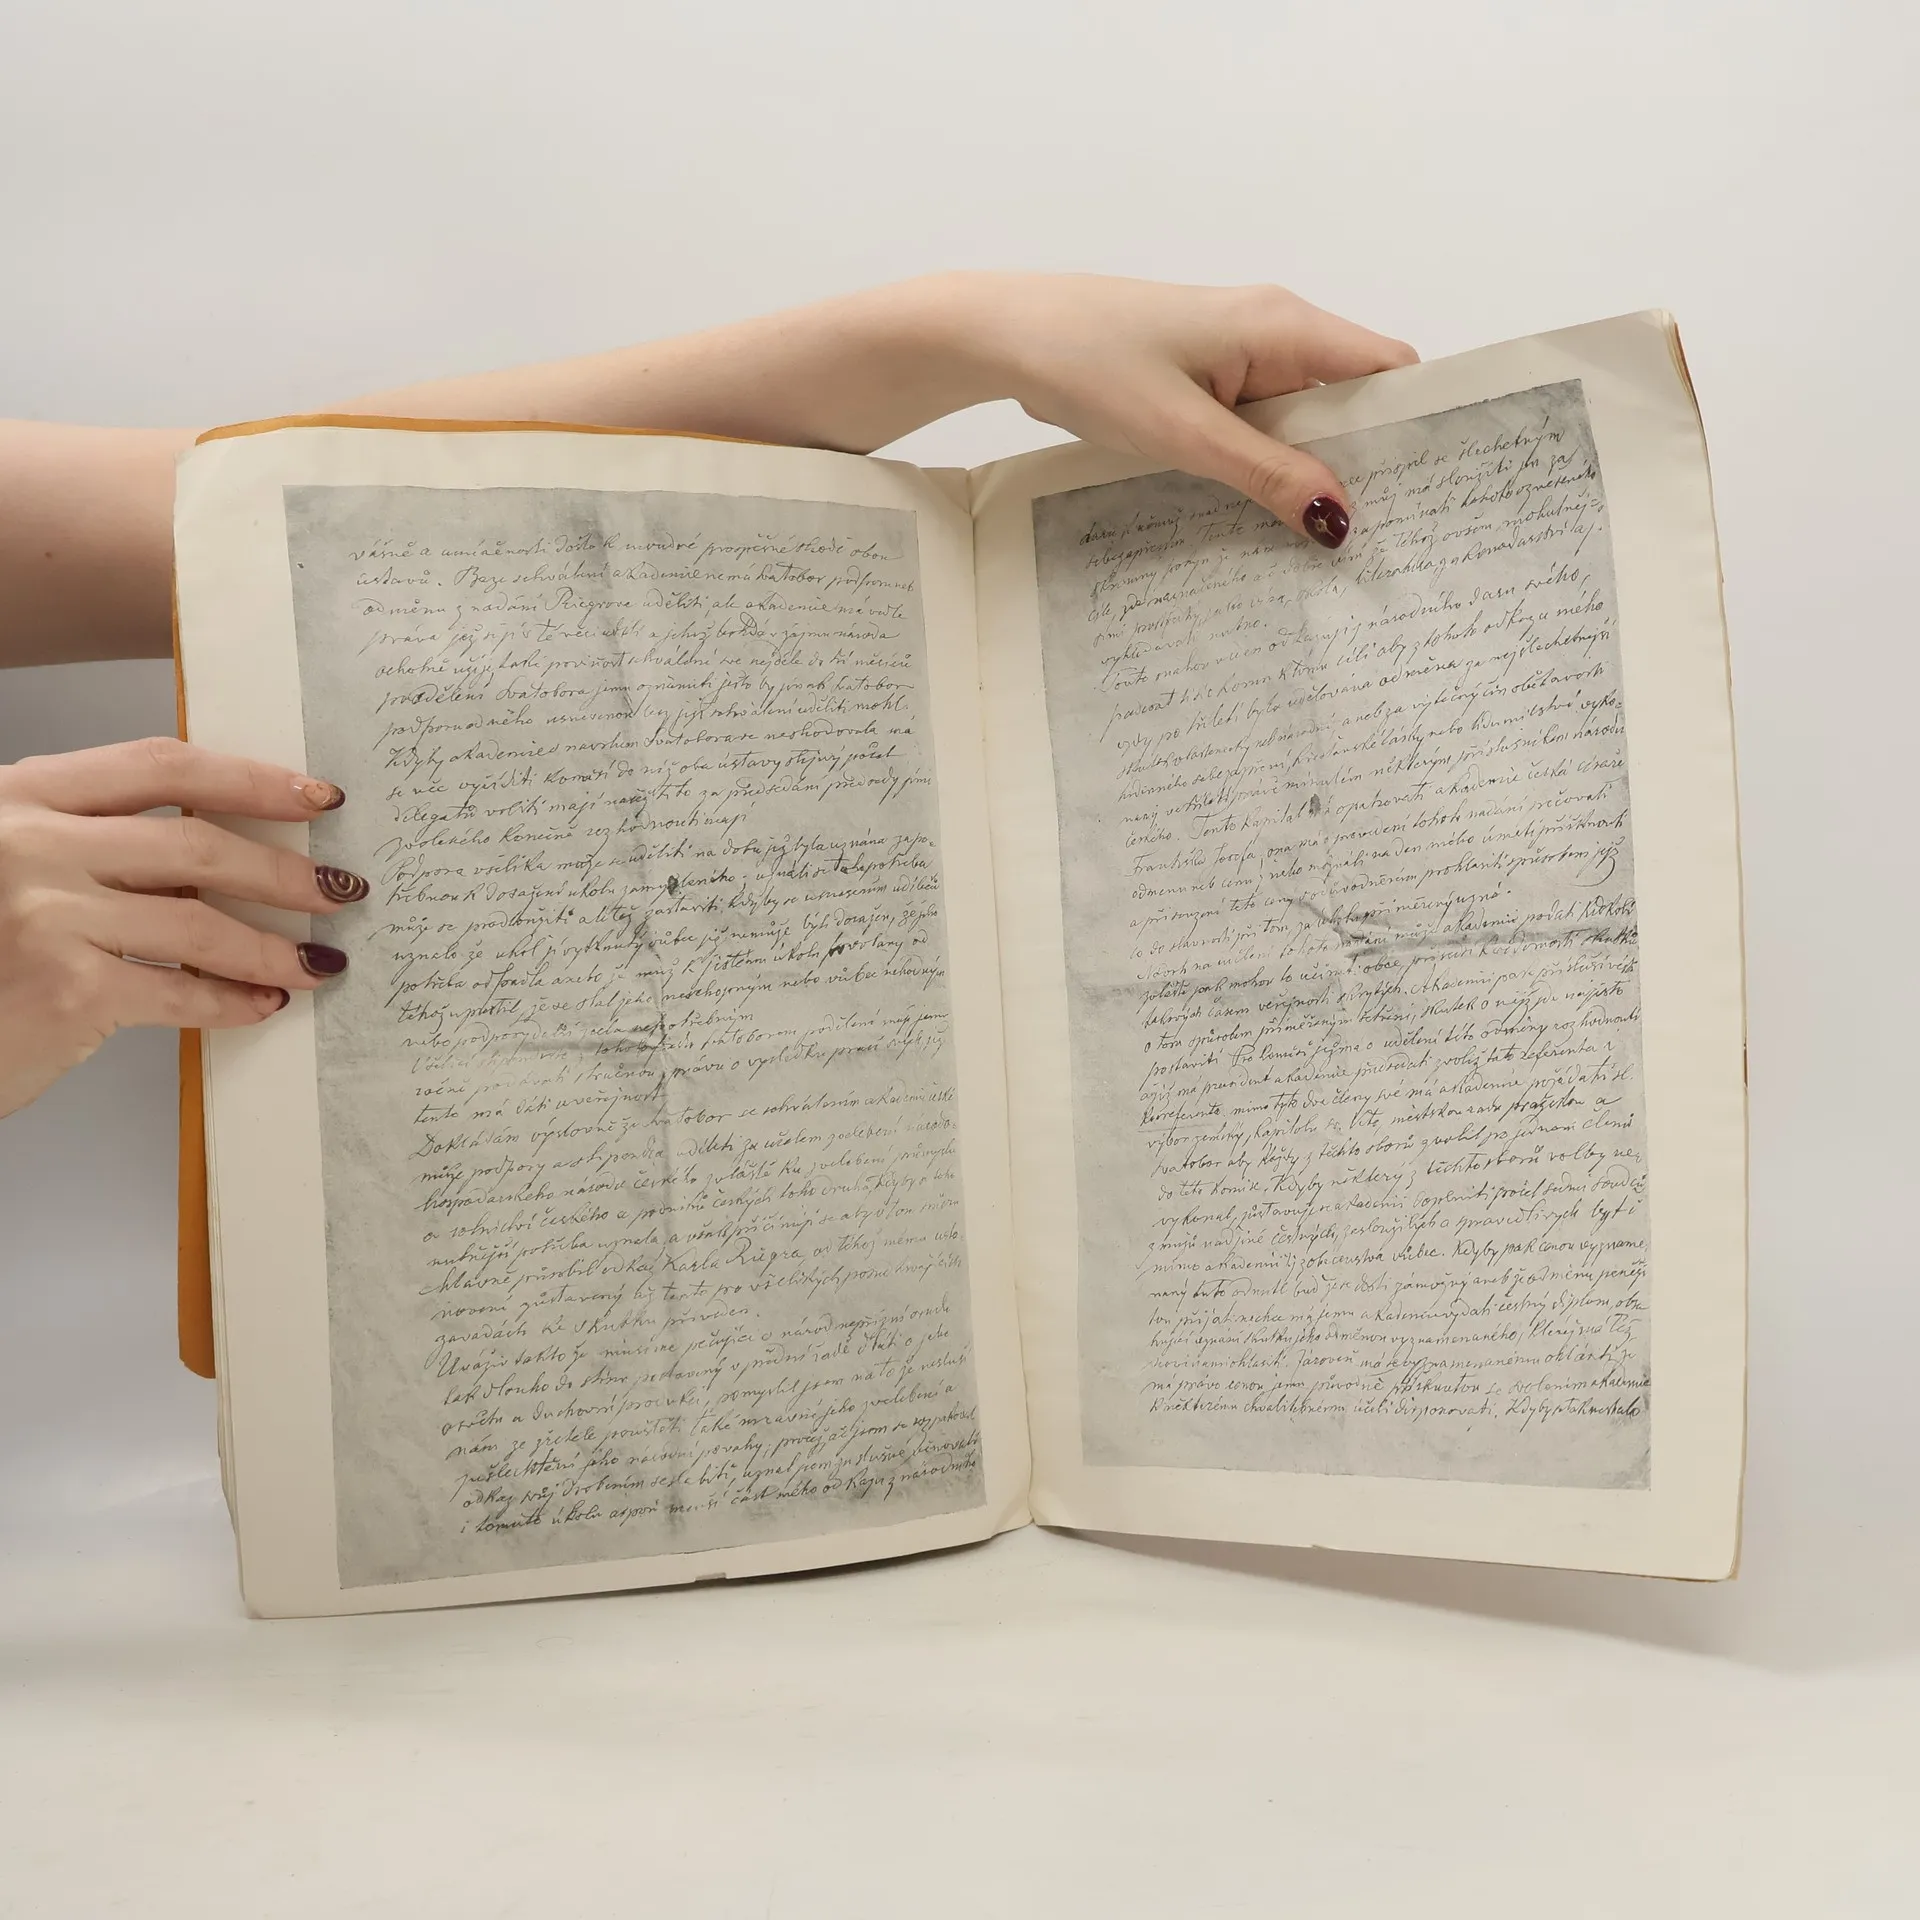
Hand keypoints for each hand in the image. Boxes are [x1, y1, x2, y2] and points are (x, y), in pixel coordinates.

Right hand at [0, 737, 365, 1117]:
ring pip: (199, 920)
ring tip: (321, 960)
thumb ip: (100, 847)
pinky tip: (263, 1005)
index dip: (250, 778)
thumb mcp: (22, 863)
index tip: (318, 796)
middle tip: (343, 888)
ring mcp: (46, 914)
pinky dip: (232, 1000)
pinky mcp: (66, 989)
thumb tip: (229, 857)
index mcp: (23, 796)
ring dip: (275, 946)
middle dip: (284, 870)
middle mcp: (30, 843)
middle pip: (194, 842)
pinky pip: (179, 988)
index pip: (160, 766)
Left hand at [950, 272, 1418, 546]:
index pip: (1387, 370)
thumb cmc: (1091, 364)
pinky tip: (1273, 515)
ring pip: (1304, 416)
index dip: (1416, 425)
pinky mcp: (1207, 378)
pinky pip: (1261, 423)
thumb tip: (1339, 519)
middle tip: (1388, 539)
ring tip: (1334, 542)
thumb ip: (1267, 475)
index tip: (1433, 492)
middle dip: (1369, 461)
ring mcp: (1239, 354)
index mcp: (1283, 325)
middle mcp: (1273, 331)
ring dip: (1315, 470)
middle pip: (1352, 398)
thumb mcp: (1185, 434)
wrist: (1007, 337)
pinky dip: (1272, 464)